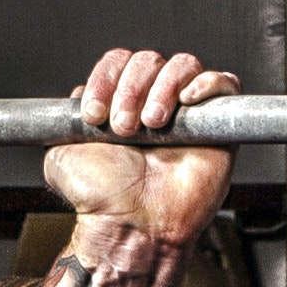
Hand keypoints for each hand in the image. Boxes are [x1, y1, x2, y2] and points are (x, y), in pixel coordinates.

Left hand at [44, 46, 240, 244]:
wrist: (132, 225)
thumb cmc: (102, 200)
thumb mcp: (62, 156)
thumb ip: (66, 122)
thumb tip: (77, 96)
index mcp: (119, 105)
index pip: (117, 62)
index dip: (106, 78)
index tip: (95, 113)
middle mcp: (152, 104)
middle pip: (148, 60)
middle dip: (131, 88)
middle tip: (124, 126)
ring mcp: (186, 114)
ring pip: (183, 65)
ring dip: (162, 88)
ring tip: (152, 125)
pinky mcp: (217, 125)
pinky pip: (223, 85)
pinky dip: (206, 83)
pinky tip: (186, 102)